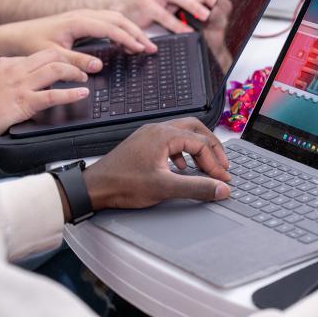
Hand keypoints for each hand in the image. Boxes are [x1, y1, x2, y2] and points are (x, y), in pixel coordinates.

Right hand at [0, 49, 92, 146]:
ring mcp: (19, 85)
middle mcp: (14, 69)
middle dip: (70, 59)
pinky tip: (82, 94)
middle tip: (82, 68)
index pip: (37, 55)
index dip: (55, 58)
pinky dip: (71, 94)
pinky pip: (53, 95)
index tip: (66, 63)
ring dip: (74, 72)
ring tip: (84, 78)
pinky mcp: (22, 103)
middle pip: (51, 55)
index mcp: (5, 62)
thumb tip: (22, 88)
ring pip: (56, 69)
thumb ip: (6, 81)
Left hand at [6, 10, 156, 70]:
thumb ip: (75, 61)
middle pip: (119, 19)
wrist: (15, 35)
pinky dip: (121, 29)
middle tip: (151, 47)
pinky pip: (108, 20)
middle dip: (137, 32)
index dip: (129, 39)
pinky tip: (125, 40)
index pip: (112, 28)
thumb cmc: (31, 44)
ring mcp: (83, 14)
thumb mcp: (52, 56)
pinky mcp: (81, 19)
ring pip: (115, 18)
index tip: (142, 49)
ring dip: (131, 30)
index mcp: (78, 21)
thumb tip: (97, 66)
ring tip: (143, 44)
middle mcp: (83, 14)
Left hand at [82, 118, 230, 210]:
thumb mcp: (165, 188)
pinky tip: (182, 167)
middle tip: (222, 164)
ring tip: (206, 166)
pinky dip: (183, 152)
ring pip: (183, 133)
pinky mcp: (143, 143)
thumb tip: (220, 188)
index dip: (215, 162)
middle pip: (196, 129)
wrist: (94, 188)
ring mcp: (149, 135)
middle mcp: (157, 129)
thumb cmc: (122, 184)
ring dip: (197, 148)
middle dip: (211, 147)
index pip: (201, 143)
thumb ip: (196, 187)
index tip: (223, 179)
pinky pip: (170, 141)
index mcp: (165, 134)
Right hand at [118, 0, 221, 33]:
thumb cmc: (159, 3)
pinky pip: (162, 14)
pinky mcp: (145, 3)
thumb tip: (223, 6)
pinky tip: (186, 31)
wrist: (128, 7)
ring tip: (205, 16)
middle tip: (220, 8)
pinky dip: (175, 24)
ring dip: (193, 5)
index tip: (227, 2)